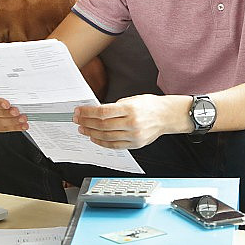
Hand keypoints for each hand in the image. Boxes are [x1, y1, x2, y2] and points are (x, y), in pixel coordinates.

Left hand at [73, 94, 188, 149]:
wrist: (168, 116)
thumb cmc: (151, 105)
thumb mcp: (133, 99)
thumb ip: (116, 106)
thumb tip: (96, 111)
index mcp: (131, 109)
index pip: (103, 111)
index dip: (88, 112)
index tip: (79, 111)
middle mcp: (132, 123)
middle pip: (102, 125)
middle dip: (86, 122)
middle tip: (77, 120)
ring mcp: (134, 135)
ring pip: (107, 136)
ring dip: (91, 133)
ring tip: (83, 129)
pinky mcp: (136, 144)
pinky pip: (115, 145)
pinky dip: (102, 142)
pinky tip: (95, 138)